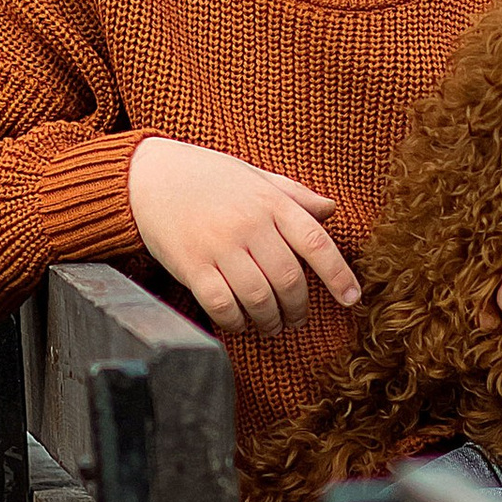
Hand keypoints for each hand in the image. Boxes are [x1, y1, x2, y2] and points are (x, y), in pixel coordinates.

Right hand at [129, 137, 361, 335]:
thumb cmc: (207, 176)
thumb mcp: (254, 176)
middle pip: (289, 280)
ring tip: (271, 326)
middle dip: (298, 309)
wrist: (148, 175)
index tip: (352, 299)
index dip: (339, 275)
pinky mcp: (192, 265)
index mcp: (270, 202)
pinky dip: (236, 322)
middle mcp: (249, 224)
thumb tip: (330, 210)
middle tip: (296, 318)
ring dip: (270, 321)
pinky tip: (239, 322)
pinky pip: (223, 306)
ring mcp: (219, 245)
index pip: (316, 243)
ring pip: (259, 299)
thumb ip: (293, 194)